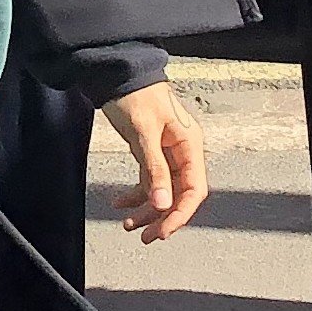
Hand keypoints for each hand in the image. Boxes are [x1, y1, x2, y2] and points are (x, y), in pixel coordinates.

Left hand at [102, 81, 207, 242]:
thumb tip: (163, 203)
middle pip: (179, 194)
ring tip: (128, 226)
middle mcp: (182, 151)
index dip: (180, 214)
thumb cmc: (135, 95)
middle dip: (163, 217)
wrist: (117, 73)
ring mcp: (166, 152)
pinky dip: (135, 193)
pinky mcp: (150, 152)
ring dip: (147, 209)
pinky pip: (148, 179)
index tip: (162, 232)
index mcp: (189, 145)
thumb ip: (154, 168)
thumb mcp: (144, 132)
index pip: (194, 189)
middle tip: (145, 237)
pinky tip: (119, 203)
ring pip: (162, 190)